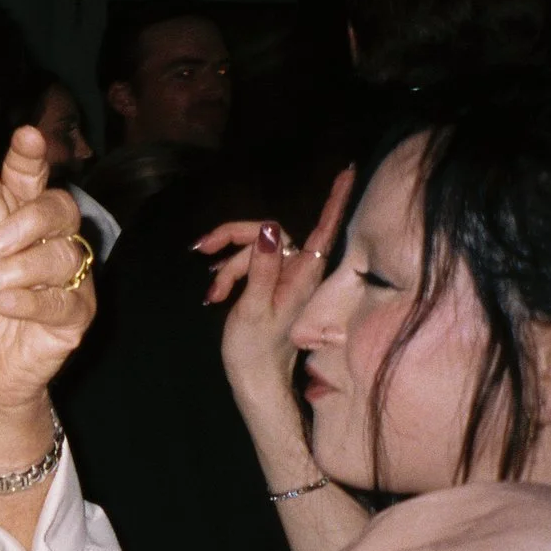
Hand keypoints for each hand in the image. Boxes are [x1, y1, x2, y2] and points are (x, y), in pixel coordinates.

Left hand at [0, 126, 96, 411]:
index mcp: (17, 217)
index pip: (32, 177)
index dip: (32, 156)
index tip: (23, 137)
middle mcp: (49, 241)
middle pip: (61, 209)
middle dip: (30, 218)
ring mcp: (68, 279)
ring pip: (65, 256)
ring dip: (23, 266)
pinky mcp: (73, 317)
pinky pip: (65, 302)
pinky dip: (32, 300)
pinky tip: (1, 302)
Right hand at [195, 166, 354, 402]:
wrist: (255, 379)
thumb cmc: (255, 349)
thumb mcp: (252, 308)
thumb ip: (260, 268)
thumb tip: (266, 230)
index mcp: (301, 276)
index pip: (322, 229)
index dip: (335, 200)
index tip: (349, 171)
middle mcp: (299, 272)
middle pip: (269, 233)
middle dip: (233, 239)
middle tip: (201, 250)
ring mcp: (286, 279)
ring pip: (254, 250)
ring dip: (227, 266)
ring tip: (213, 294)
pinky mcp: (273, 285)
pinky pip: (251, 264)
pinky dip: (230, 274)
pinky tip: (216, 292)